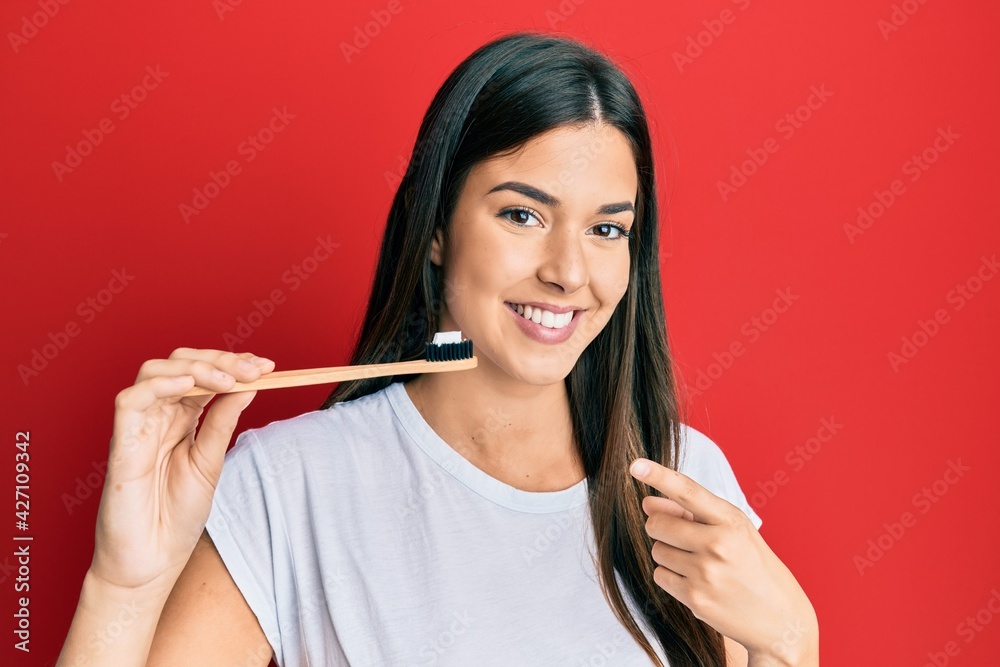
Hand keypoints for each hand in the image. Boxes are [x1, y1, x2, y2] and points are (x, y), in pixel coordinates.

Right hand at [89, 348, 275, 591]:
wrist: (152, 562)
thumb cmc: (176, 517)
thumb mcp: (210, 463)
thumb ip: (222, 424)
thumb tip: (250, 385)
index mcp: (181, 420)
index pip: (204, 375)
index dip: (233, 364)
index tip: (268, 366)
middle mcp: (158, 417)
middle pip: (181, 364)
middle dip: (220, 360)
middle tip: (254, 370)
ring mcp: (138, 429)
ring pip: (154, 372)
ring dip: (196, 368)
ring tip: (228, 380)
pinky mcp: (121, 445)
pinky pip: (130, 401)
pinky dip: (160, 386)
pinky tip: (190, 385)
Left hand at [629, 458, 817, 664]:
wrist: (781, 620)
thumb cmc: (754, 567)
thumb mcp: (734, 531)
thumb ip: (690, 513)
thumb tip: (647, 503)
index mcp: (731, 520)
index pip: (688, 491)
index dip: (658, 476)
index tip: (636, 465)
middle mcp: (718, 544)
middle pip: (657, 524)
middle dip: (661, 527)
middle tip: (682, 537)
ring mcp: (706, 573)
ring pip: (657, 550)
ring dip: (669, 554)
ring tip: (699, 563)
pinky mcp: (696, 599)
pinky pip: (660, 576)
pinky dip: (671, 577)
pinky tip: (697, 582)